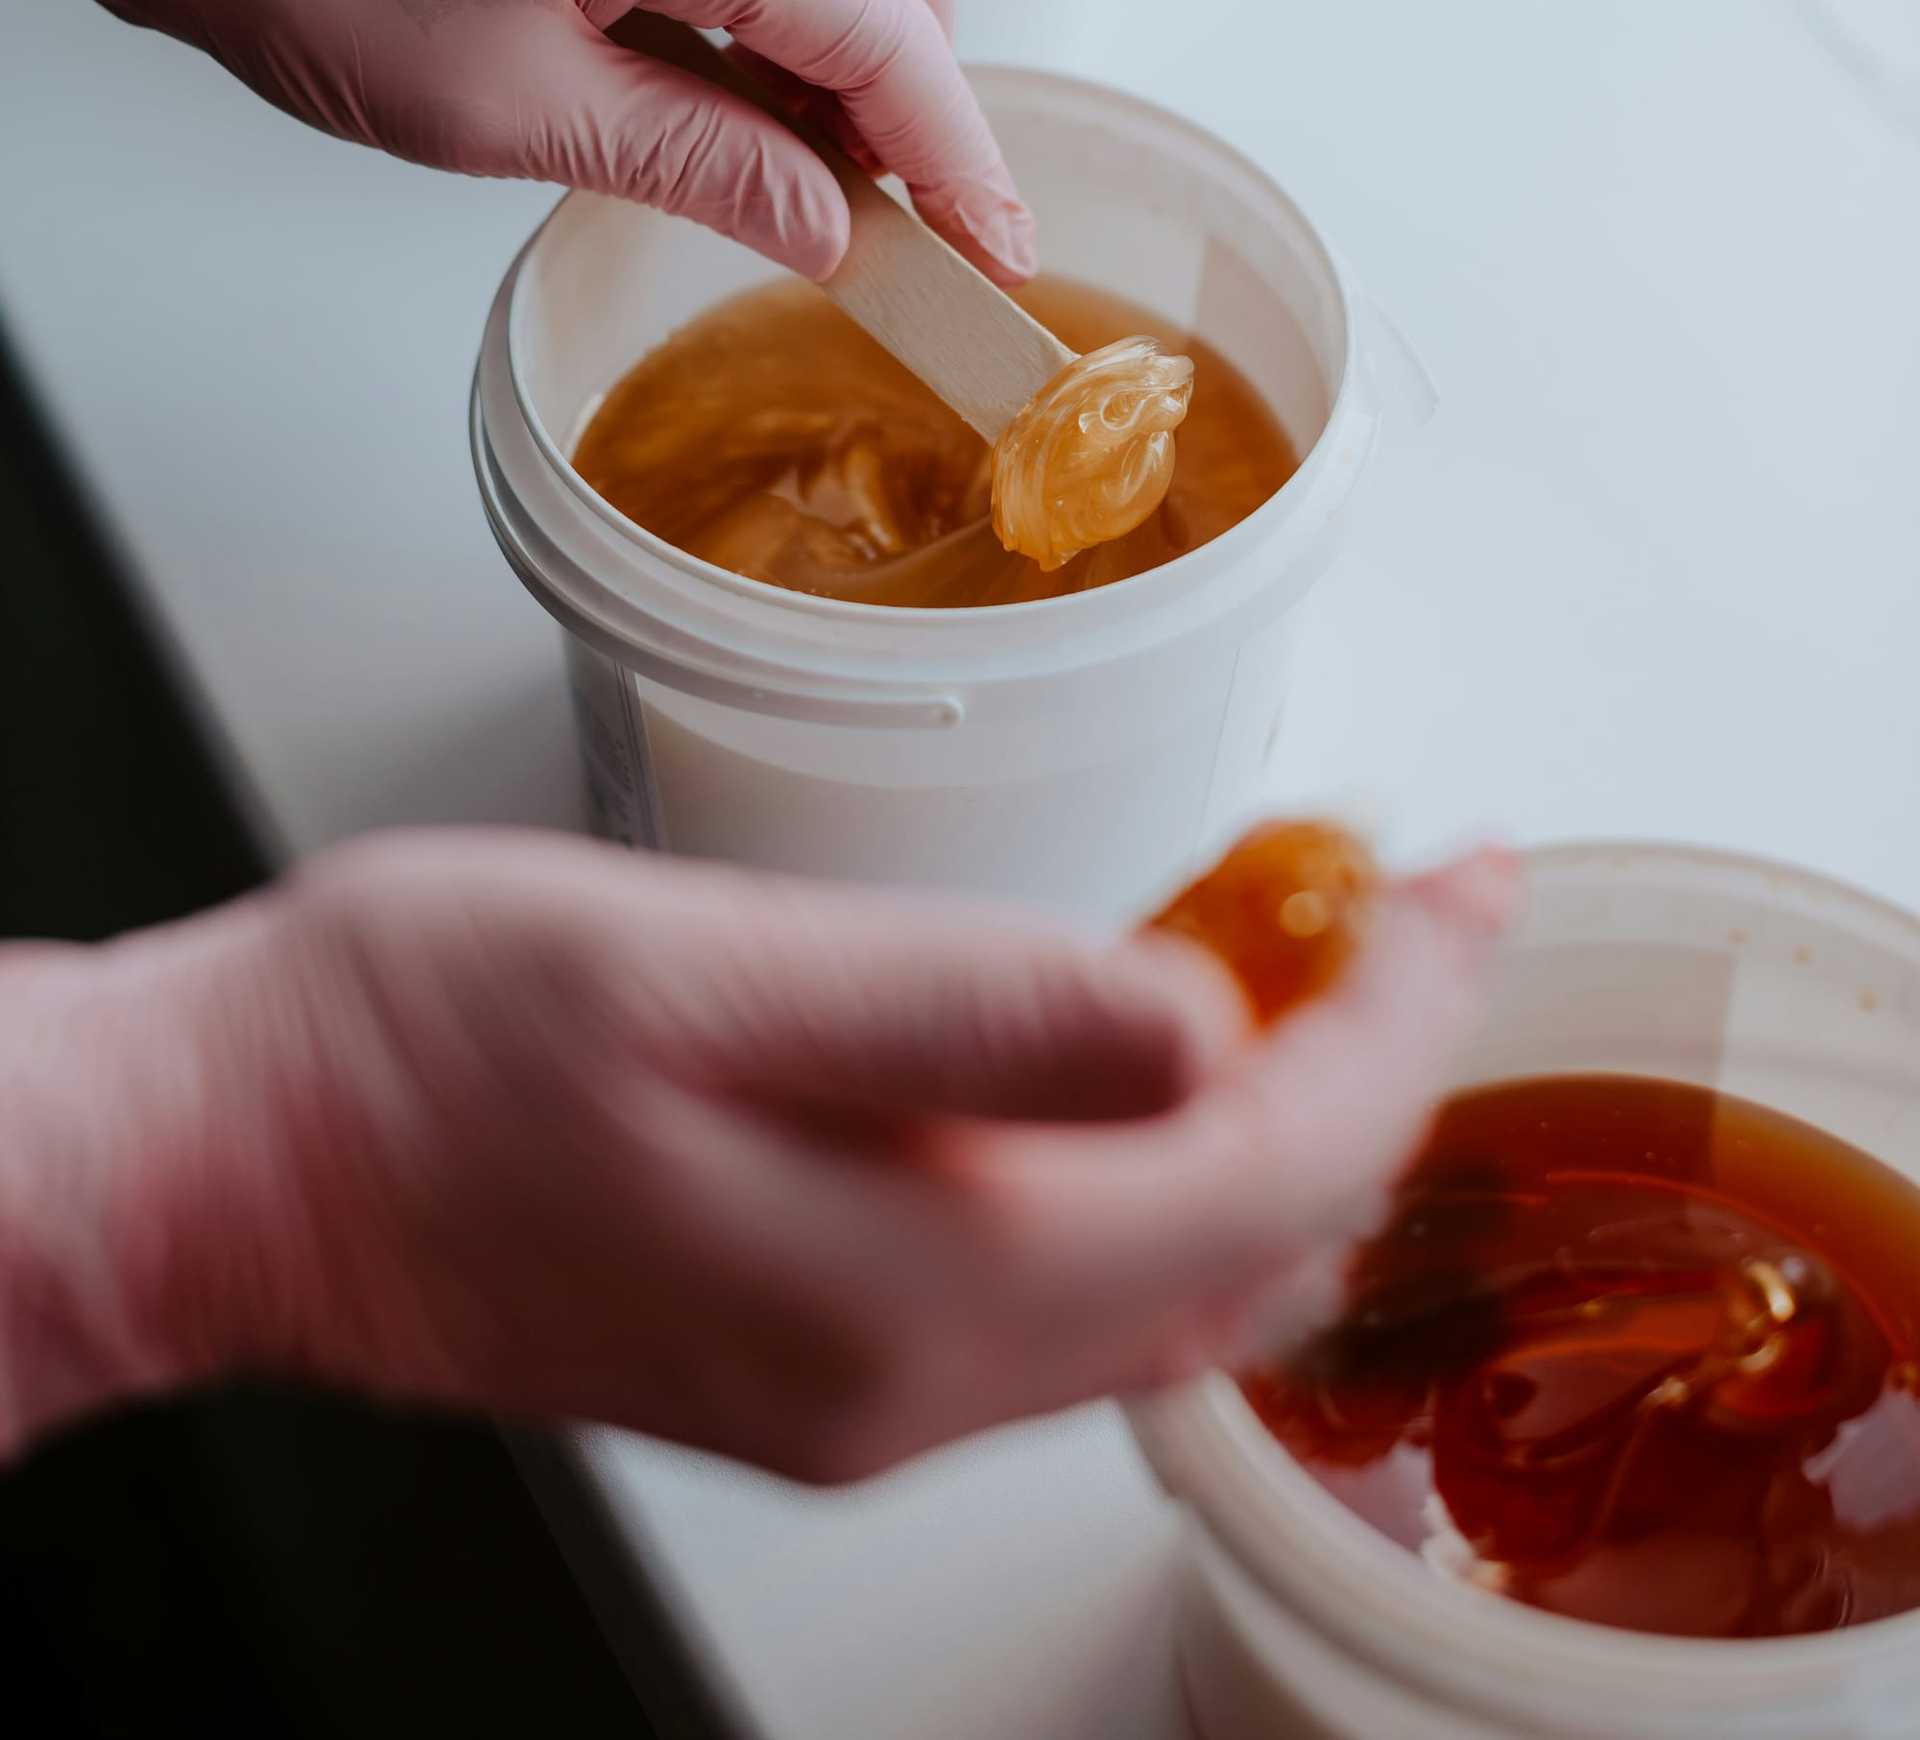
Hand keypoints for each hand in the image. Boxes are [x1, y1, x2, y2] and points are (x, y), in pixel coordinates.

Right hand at [0, 832, 1510, 1478]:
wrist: (244, 1156)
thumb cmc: (430, 1033)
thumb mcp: (703, 970)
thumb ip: (971, 1008)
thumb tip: (1201, 1022)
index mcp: (918, 1274)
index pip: (1267, 1160)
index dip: (1398, 1014)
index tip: (1460, 879)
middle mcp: (917, 1374)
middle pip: (1252, 1242)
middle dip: (1375, 1066)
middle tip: (1425, 906)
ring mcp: (867, 1389)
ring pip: (1175, 1282)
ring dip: (1282, 1126)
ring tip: (1325, 965)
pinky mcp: (817, 1360)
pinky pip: (1073, 1291)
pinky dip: (1165, 1175)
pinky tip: (1151, 1064)